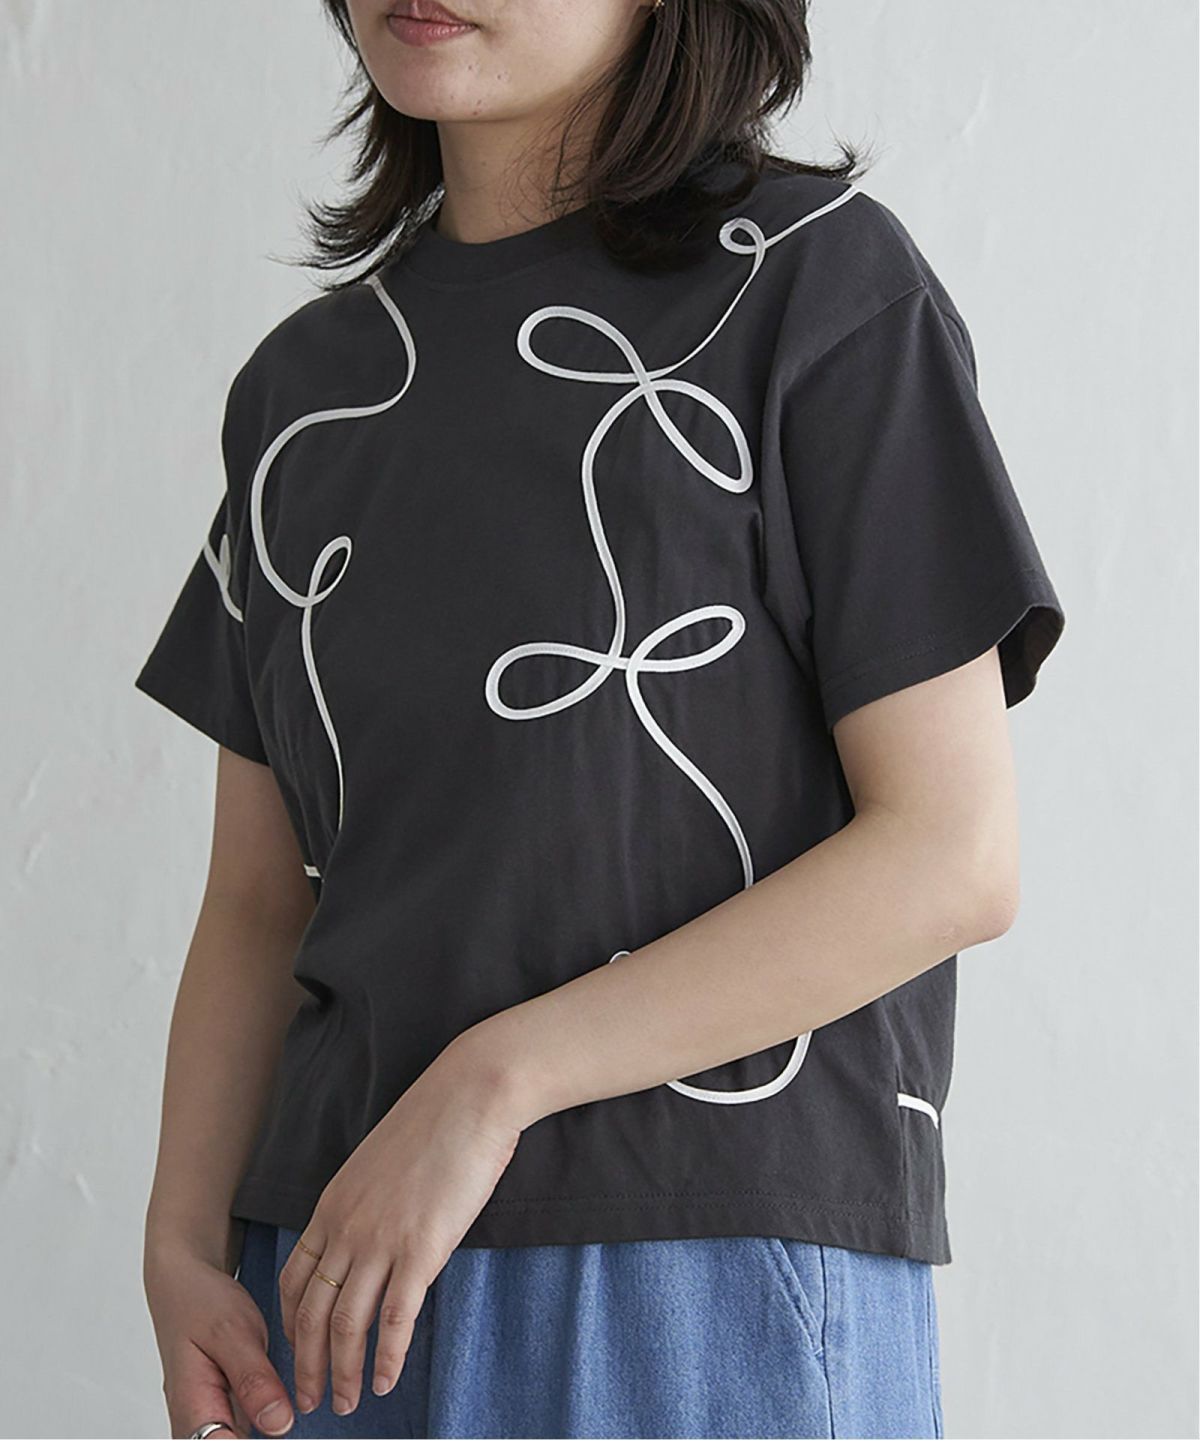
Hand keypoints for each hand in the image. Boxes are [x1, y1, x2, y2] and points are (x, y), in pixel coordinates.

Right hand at [145, 1232, 294, 1438]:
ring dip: (271, 1429)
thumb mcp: (233, 1332)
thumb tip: (278, 1425)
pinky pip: (246, 1431)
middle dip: (271, 1435)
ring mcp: (209, 1421)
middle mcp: (195, 1426)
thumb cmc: (202, 1304)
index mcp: (192, 1411)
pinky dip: (268, 1420)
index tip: (288, 1428)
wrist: (184, 1286)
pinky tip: (284, 1403)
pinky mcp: (224, 1413)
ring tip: (286, 1401)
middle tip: (290, 1408)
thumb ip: (254, 1380)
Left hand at [278, 1034, 533, 1418]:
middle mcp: (347, 1228)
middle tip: (309, 1400)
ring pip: (347, 1325)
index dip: (290, 1324)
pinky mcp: (421, 1250)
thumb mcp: (380, 1162)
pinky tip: (387, 1380)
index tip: (295, 1351)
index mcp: (333, 1205)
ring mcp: (382, 1240)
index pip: (294, 1279)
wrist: (470, 1095)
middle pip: (310, 1313)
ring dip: (343, 1372)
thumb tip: (372, 1232)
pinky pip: (395, 1319)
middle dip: (306, 1364)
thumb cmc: (436, 1123)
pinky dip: (388, 1357)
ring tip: (347, 1403)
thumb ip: (366, 1202)